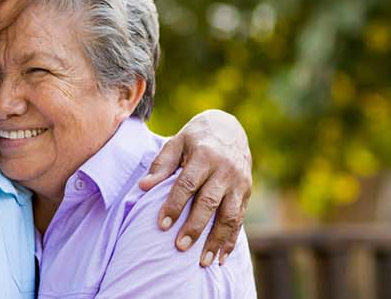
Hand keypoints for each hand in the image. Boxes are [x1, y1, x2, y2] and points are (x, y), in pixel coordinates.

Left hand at [138, 109, 252, 266]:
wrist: (230, 128)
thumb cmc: (196, 138)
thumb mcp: (177, 143)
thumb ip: (161, 165)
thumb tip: (143, 187)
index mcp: (204, 155)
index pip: (187, 183)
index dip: (175, 204)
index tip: (161, 225)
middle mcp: (225, 169)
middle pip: (209, 202)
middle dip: (195, 227)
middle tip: (180, 247)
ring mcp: (239, 182)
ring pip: (229, 215)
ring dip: (217, 240)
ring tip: (203, 262)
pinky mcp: (247, 192)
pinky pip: (240, 220)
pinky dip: (231, 241)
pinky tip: (221, 258)